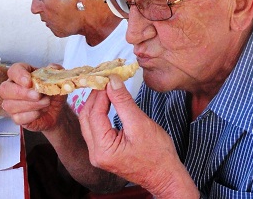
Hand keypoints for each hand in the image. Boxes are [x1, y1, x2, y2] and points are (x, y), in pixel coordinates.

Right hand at [0, 63, 66, 131]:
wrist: (57, 111)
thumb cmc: (53, 93)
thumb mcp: (58, 79)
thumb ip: (56, 70)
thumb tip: (52, 67)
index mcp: (22, 74)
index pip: (13, 70)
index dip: (19, 76)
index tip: (29, 82)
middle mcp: (13, 87)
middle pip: (5, 89)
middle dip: (22, 93)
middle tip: (38, 96)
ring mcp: (12, 103)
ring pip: (10, 105)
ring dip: (31, 105)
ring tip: (46, 103)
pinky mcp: (16, 117)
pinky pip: (17, 118)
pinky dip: (30, 116)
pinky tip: (39, 112)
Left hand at [79, 75, 198, 197]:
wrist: (165, 175)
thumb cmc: (157, 154)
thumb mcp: (140, 123)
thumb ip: (124, 101)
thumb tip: (113, 82)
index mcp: (102, 149)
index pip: (94, 113)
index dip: (101, 93)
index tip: (109, 78)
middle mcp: (95, 154)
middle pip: (86, 117)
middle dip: (96, 96)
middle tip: (107, 80)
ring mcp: (98, 154)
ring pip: (89, 122)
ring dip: (97, 103)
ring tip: (108, 88)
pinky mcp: (104, 151)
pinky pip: (96, 127)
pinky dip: (101, 112)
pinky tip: (108, 102)